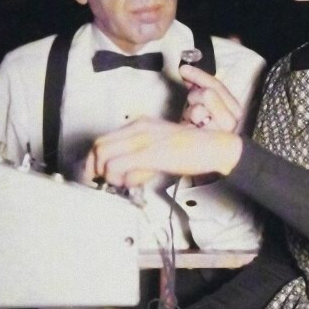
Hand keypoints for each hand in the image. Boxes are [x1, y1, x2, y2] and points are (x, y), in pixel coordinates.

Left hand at [85, 117, 242, 187]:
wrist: (214, 146)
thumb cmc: (192, 150)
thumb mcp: (161, 151)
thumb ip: (142, 161)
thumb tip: (126, 176)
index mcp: (140, 125)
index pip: (104, 139)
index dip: (94, 160)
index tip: (96, 175)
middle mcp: (137, 128)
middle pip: (98, 146)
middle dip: (93, 169)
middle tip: (101, 183)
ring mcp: (142, 139)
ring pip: (104, 156)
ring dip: (107, 175)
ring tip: (123, 183)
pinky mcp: (148, 153)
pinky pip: (117, 166)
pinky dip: (118, 178)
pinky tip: (133, 182)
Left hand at [179, 65, 242, 132]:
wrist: (200, 157)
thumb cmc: (200, 131)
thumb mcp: (203, 106)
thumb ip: (199, 88)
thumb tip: (186, 71)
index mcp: (235, 109)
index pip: (217, 85)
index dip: (198, 76)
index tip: (184, 70)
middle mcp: (233, 119)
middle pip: (208, 92)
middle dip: (194, 97)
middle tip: (192, 106)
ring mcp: (224, 129)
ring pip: (199, 105)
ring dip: (190, 112)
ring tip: (193, 123)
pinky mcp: (213, 138)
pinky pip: (196, 116)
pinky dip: (188, 120)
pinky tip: (191, 128)